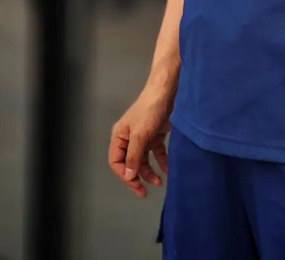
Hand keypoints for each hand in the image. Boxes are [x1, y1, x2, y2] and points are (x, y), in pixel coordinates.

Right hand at [108, 84, 171, 198]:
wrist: (167, 92)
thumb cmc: (149, 111)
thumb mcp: (140, 136)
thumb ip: (133, 157)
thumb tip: (128, 176)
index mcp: (120, 136)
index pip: (116, 161)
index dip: (124, 175)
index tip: (135, 184)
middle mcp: (129, 138)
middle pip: (130, 163)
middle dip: (137, 178)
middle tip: (144, 192)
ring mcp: (143, 137)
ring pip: (143, 160)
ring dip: (150, 172)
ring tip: (159, 182)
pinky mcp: (156, 134)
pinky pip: (157, 153)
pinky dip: (161, 162)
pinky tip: (168, 170)